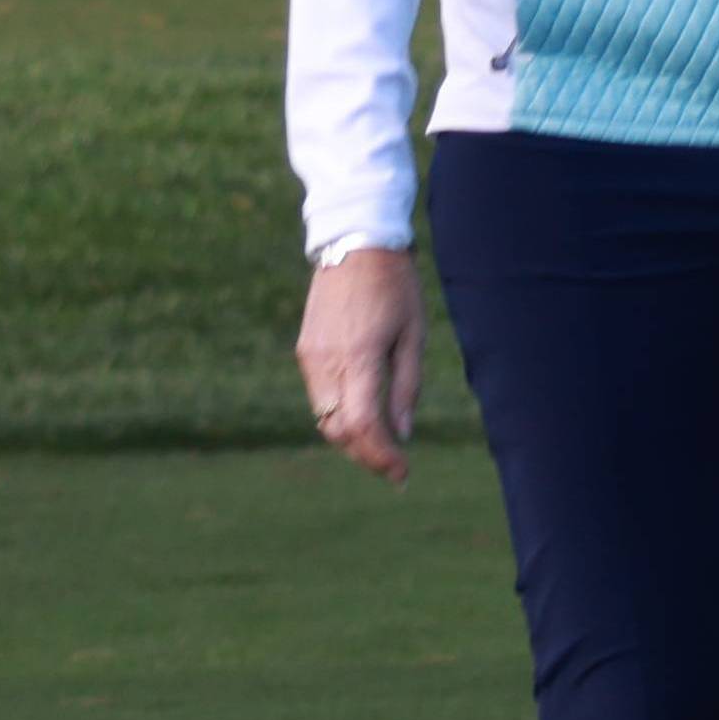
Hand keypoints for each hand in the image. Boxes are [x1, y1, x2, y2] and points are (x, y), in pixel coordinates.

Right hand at [297, 247, 423, 481]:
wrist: (355, 244)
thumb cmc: (395, 287)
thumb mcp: (413, 335)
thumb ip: (406, 386)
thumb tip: (403, 433)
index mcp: (360, 357)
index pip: (364, 425)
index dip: (382, 457)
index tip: (403, 475)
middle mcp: (327, 362)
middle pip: (339, 430)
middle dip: (367, 456)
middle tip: (396, 469)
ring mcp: (311, 358)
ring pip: (324, 418)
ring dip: (352, 439)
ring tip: (383, 448)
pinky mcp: (305, 351)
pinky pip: (319, 398)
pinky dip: (340, 416)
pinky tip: (363, 418)